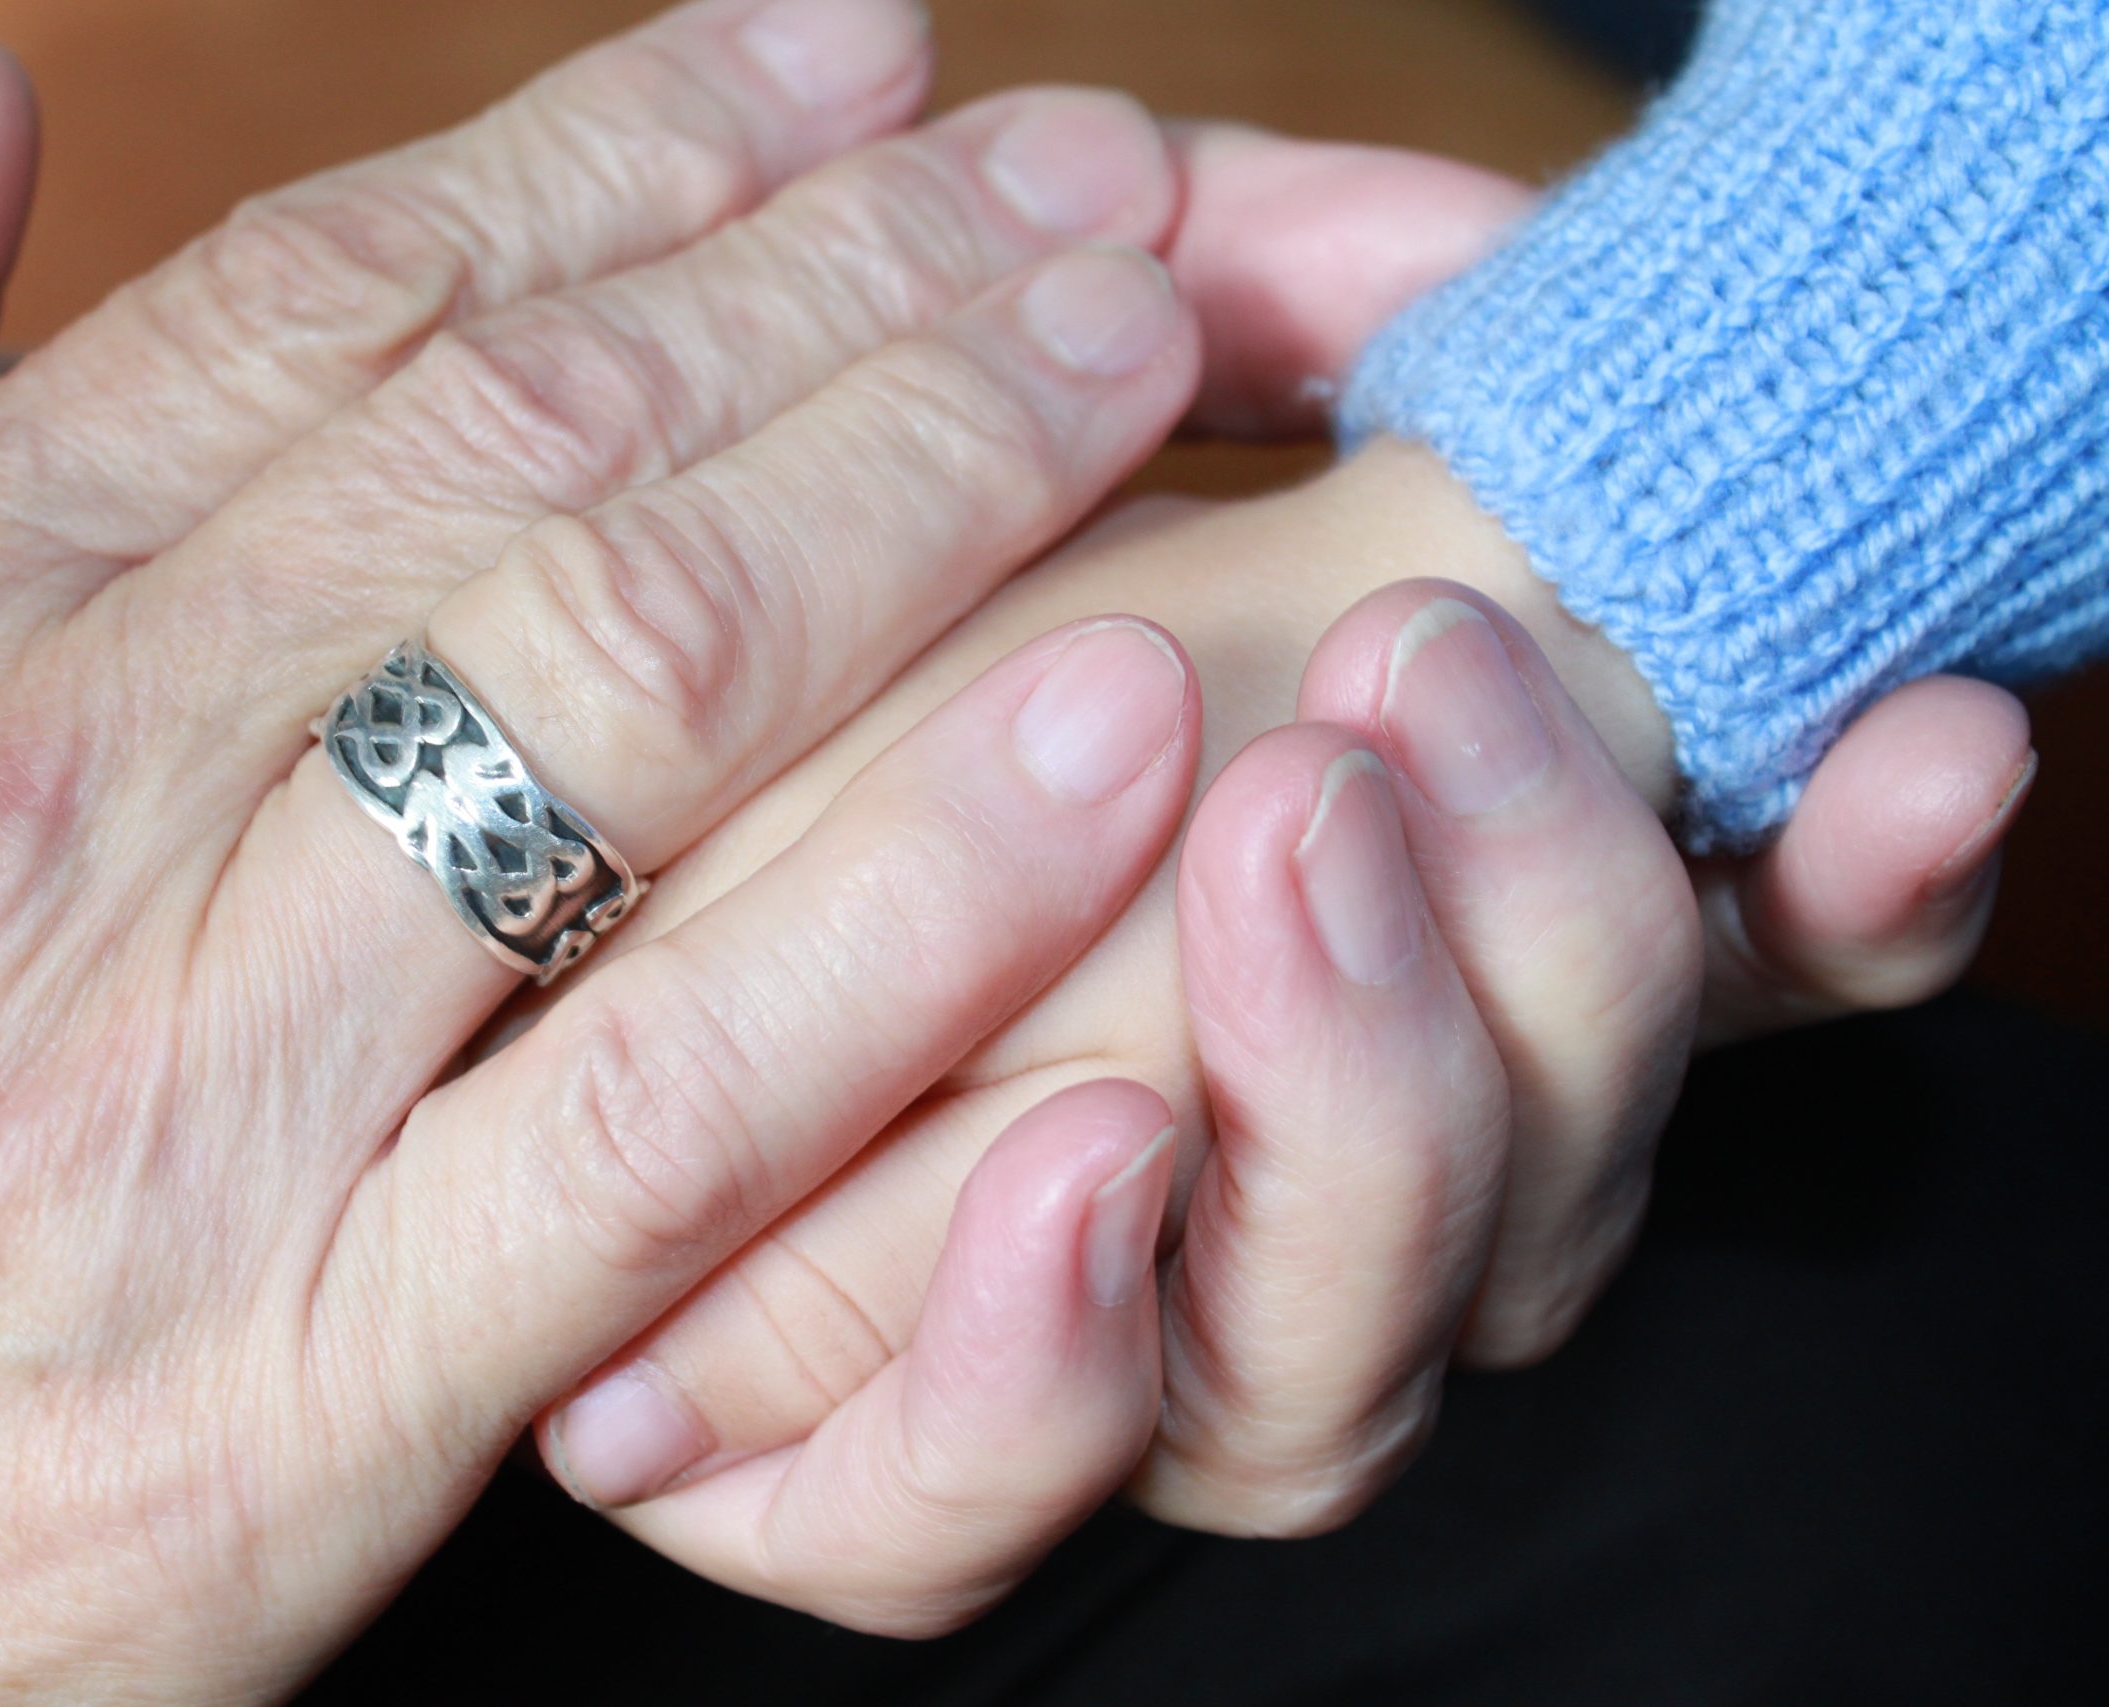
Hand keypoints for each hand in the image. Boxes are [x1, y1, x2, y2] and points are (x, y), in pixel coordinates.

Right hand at [0, 2, 1231, 1691]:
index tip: (846, 59)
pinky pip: (673, 1089)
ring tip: (1129, 349)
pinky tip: (1111, 732)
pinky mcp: (314, 1369)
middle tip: (1072, 172)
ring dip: (931, 482)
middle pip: (539, 445)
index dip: (633, 143)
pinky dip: (910, 899)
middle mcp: (33, 797)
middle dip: (849, 268)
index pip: (338, 300)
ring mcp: (184, 1078)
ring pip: (632, 691)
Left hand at [525, 130, 2036, 1624]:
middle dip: (1536, 928)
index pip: (1713, 1005)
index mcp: (1419, 1000)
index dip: (1857, 904)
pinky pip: (972, 1505)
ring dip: (1350, 1104)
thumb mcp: (1050, 435)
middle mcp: (1310, 1206)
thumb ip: (1276, 329)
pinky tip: (1073, 1171)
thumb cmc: (855, 642)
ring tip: (1292, 830)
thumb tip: (1470, 237)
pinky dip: (1033, 1366)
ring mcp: (1106, 1348)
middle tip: (1433, 672)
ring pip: (1320, 1372)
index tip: (1919, 737)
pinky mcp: (866, 1457)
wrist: (568, 838)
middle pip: (1528, 1194)